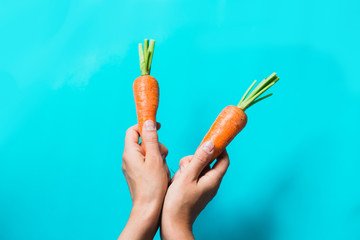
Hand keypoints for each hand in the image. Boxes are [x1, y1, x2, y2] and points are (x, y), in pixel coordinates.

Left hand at [118, 121, 169, 239]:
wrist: (148, 209)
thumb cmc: (153, 185)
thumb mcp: (155, 158)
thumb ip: (151, 139)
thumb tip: (148, 122)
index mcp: (130, 153)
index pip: (133, 130)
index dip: (145, 125)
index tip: (158, 126)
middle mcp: (127, 159)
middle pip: (142, 141)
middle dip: (155, 144)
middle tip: (163, 155)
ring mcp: (131, 168)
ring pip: (146, 152)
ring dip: (157, 155)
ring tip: (162, 167)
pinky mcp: (136, 175)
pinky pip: (146, 163)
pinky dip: (155, 164)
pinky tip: (161, 174)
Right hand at [161, 141, 229, 239]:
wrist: (173, 224)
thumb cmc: (179, 203)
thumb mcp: (188, 176)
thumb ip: (199, 159)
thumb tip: (211, 144)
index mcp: (213, 179)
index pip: (224, 159)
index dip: (219, 148)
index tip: (209, 141)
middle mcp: (211, 184)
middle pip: (208, 162)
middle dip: (196, 159)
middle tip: (186, 165)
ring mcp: (203, 188)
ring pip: (198, 169)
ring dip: (188, 167)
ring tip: (179, 177)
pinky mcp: (196, 192)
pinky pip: (193, 177)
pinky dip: (185, 175)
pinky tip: (177, 182)